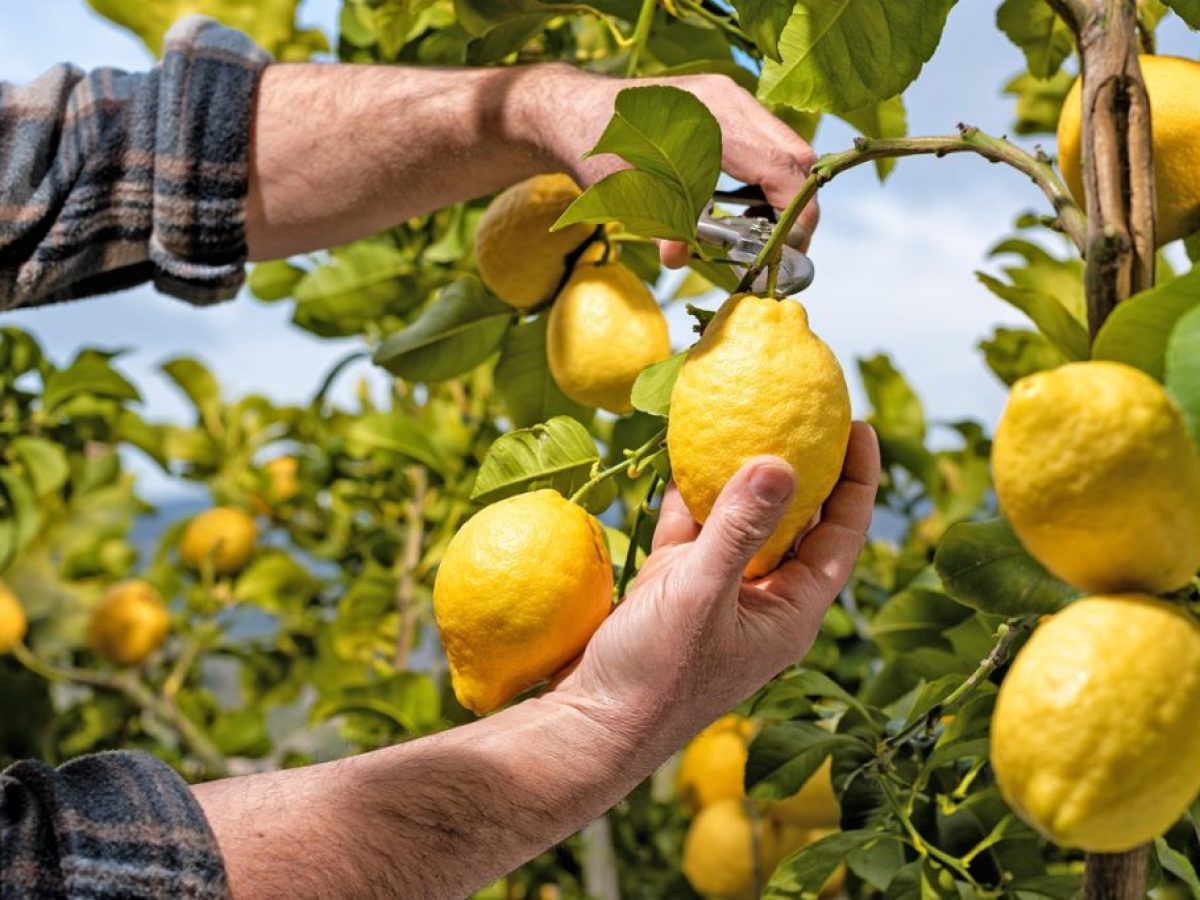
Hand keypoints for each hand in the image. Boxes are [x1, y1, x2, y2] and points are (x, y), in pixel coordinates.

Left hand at [518, 65, 819, 267]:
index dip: (795, 214)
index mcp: (713, 118)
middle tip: (782, 248)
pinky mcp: (728, 107)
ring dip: (785, 193)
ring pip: (787, 149)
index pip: (781, 168)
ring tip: (763, 231)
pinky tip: (745, 207)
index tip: (787, 250)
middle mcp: (731, 100)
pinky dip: (768, 179)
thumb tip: (678, 258)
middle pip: (796, 156)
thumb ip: (661, 225)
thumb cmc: (599, 149)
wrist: (579, 114)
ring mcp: (732, 99)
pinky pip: (768, 143)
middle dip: (798, 207)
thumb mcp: (628, 194)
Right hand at [552, 422, 879, 748]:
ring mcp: (716, 589)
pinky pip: (692, 526)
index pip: (842, 535)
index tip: (861, 424)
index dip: (857, 480)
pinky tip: (684, 449)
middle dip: (802, 466)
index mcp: (790, 609)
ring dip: (742, 472)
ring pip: (741, 518)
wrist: (591, 726)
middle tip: (805, 409)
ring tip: (749, 416)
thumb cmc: (657, 675)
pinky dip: (690, 492)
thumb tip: (782, 462)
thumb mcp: (701, 597)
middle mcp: (761, 596)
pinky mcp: (674, 584)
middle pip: (798, 520)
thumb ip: (739, 530)